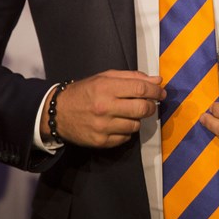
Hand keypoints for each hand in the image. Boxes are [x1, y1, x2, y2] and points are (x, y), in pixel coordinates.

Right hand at [40, 70, 164, 147]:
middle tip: (150, 104)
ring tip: (128, 113)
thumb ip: (132, 77)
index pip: (140, 89)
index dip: (155, 91)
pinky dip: (126, 131)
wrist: (57, 113)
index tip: (161, 92)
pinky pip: (125, 138)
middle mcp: (105, 108)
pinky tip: (118, 123)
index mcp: (106, 88)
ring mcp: (102, 127)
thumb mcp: (105, 77)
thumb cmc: (84, 91)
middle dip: (151, 106)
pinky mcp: (100, 142)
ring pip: (136, 125)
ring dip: (137, 119)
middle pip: (142, 109)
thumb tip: (157, 80)